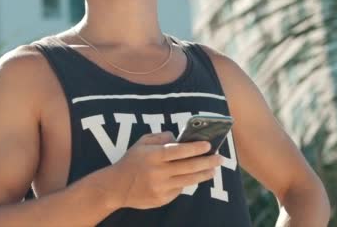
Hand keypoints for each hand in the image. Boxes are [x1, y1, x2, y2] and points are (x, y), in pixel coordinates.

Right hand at [108, 131, 222, 209]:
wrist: (116, 187)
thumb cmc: (131, 161)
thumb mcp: (141, 143)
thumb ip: (160, 137)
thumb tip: (178, 137)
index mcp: (153, 156)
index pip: (179, 151)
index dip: (195, 148)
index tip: (208, 145)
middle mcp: (158, 172)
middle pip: (188, 166)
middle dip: (207, 161)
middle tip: (220, 158)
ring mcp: (160, 187)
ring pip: (188, 180)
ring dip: (204, 174)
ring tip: (213, 169)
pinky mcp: (161, 199)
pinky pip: (179, 190)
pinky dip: (187, 183)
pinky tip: (193, 178)